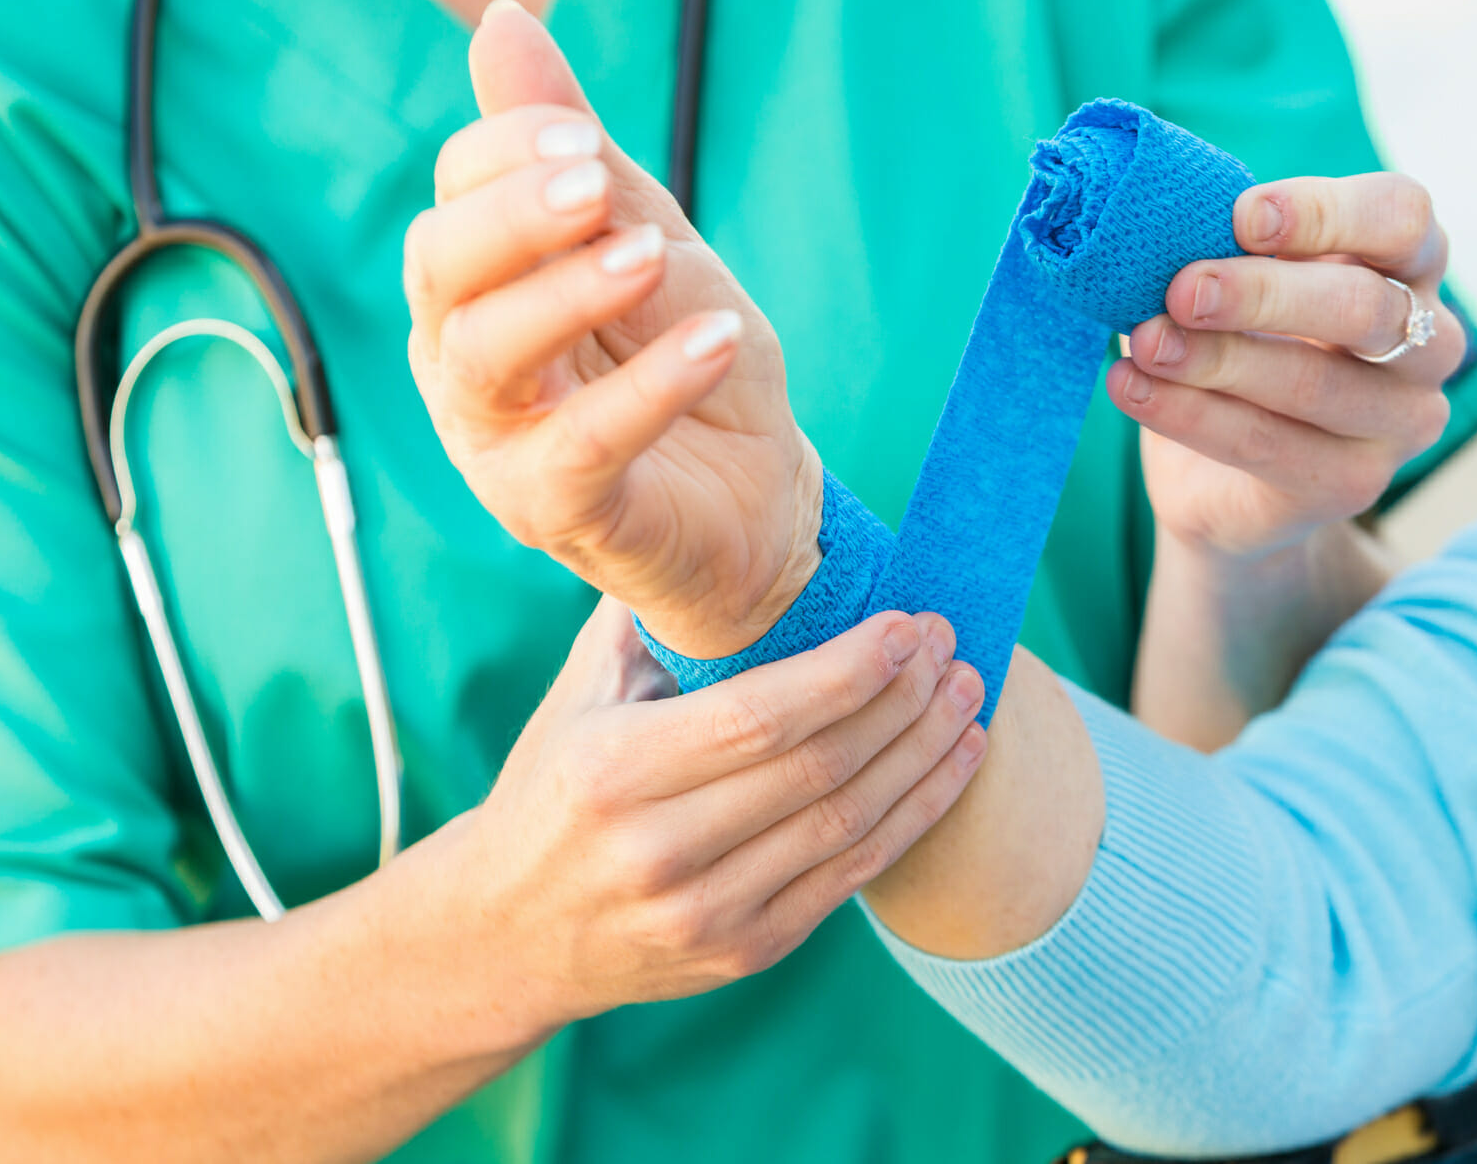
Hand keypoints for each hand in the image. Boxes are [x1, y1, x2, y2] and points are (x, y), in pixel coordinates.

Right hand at [405, 0, 818, 658]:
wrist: (754, 496)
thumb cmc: (683, 359)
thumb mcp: (646, 234)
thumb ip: (576, 149)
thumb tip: (502, 19)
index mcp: (476, 287)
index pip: (452, 198)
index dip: (508, 152)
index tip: (582, 137)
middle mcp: (463, 362)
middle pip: (437, 271)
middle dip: (510, 215)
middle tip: (594, 184)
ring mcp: (498, 444)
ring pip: (484, 355)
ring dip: (566, 291)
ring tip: (652, 254)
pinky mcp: (556, 512)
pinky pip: (583, 447)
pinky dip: (649, 389)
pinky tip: (718, 343)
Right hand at [453, 599, 986, 1034]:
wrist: (508, 935)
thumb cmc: (550, 788)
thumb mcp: (576, 696)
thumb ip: (644, 615)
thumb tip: (719, 524)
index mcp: (613, 771)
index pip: (757, 716)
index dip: (846, 671)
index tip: (903, 625)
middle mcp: (658, 850)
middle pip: (816, 767)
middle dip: (901, 699)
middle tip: (949, 642)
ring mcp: (705, 912)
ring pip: (846, 824)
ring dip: (924, 754)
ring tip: (968, 694)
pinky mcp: (744, 952)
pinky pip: (849, 878)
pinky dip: (914, 816)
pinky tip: (954, 764)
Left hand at [1109, 174, 1462, 557]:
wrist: (1224, 480)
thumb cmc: (1240, 348)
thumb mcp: (1238, 285)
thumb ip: (1225, 251)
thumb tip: (1161, 224)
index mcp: (1409, 266)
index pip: (1402, 217)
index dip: (1327, 212)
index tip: (1243, 218)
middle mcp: (1429, 344)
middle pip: (1364, 305)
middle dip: (1262, 293)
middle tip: (1182, 290)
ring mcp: (1402, 422)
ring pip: (1311, 383)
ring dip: (1214, 359)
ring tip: (1145, 342)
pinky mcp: (1353, 485)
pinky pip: (1265, 444)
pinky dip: (1188, 413)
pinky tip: (1132, 386)